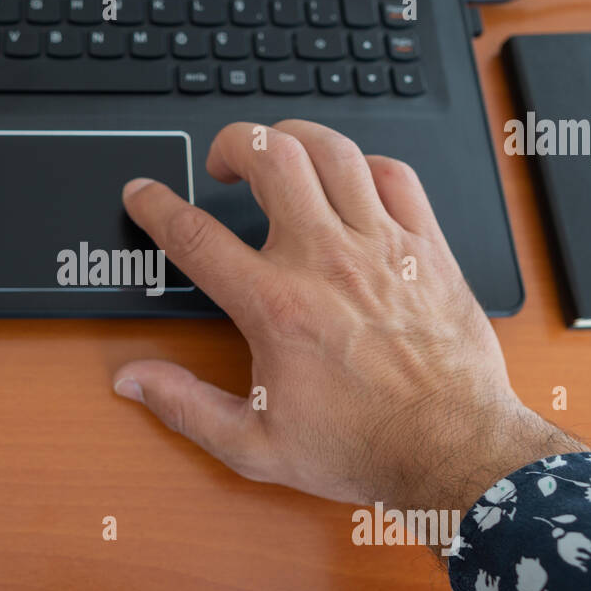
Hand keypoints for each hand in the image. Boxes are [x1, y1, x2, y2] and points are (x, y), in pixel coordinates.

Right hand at [113, 120, 583, 514]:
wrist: (454, 452)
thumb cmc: (365, 447)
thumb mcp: (256, 445)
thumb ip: (187, 407)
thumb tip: (136, 381)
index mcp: (277, 307)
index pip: (197, 236)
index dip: (157, 206)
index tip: (144, 194)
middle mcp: (327, 263)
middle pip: (269, 158)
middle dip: (232, 143)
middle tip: (223, 164)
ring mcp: (381, 248)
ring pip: (332, 151)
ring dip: (294, 138)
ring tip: (279, 153)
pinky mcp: (427, 249)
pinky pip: (396, 175)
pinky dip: (366, 164)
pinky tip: (351, 180)